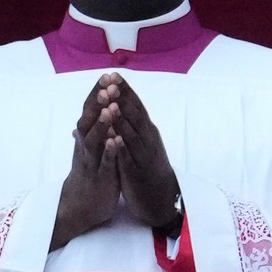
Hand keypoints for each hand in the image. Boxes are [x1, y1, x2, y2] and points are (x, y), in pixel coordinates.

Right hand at [51, 80, 124, 249]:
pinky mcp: (100, 178)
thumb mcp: (88, 147)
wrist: (80, 206)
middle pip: (89, 121)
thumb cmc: (87, 172)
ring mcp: (91, 162)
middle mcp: (85, 146)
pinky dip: (109, 152)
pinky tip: (116, 141)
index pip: (89, 111)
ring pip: (94, 141)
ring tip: (109, 109)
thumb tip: (87, 109)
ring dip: (102, 124)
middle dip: (98, 103)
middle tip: (106, 85)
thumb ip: (89, 128)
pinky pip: (104, 164)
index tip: (106, 75)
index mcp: (85, 137)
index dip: (97, 94)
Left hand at [101, 75, 182, 234]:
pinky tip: (114, 139)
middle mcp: (147, 138)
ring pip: (131, 134)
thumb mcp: (142, 141)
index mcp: (147, 129)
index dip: (124, 90)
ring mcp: (142, 154)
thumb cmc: (149, 166)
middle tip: (111, 82)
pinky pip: (128, 158)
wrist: (161, 197)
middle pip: (134, 114)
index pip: (135, 105)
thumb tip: (119, 104)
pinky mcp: (136, 171)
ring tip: (111, 104)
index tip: (113, 74)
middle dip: (122, 98)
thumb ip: (132, 124)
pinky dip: (122, 147)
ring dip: (121, 119)